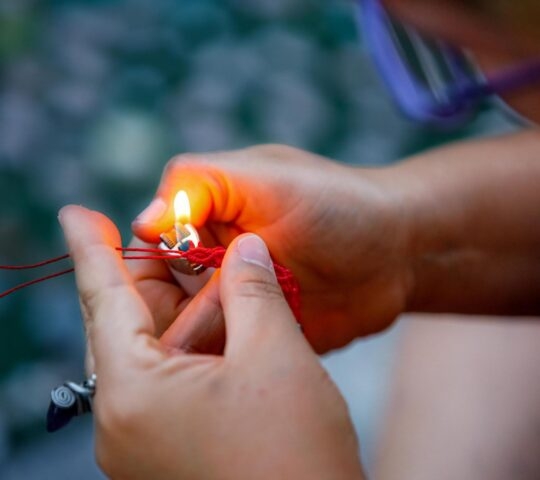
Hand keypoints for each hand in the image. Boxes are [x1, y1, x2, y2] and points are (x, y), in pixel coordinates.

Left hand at [59, 205, 364, 479]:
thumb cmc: (294, 458)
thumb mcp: (276, 355)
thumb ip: (253, 290)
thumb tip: (246, 247)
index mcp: (134, 395)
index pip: (104, 300)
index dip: (91, 248)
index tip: (75, 215)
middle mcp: (126, 422)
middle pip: (127, 327)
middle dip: (151, 277)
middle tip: (170, 238)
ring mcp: (147, 442)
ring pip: (156, 354)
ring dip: (186, 313)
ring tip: (217, 276)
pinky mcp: (171, 451)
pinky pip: (172, 381)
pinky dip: (196, 346)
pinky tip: (226, 322)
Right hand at [132, 145, 411, 351]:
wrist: (399, 252)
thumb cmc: (338, 203)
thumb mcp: (268, 177)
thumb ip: (202, 184)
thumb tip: (143, 221)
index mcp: (208, 220)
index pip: (152, 249)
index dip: (145, 271)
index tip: (146, 296)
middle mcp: (216, 263)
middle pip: (166, 298)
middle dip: (169, 317)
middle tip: (175, 342)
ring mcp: (240, 303)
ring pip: (195, 331)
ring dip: (197, 345)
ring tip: (208, 359)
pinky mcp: (263, 336)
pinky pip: (232, 355)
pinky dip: (225, 365)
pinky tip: (225, 380)